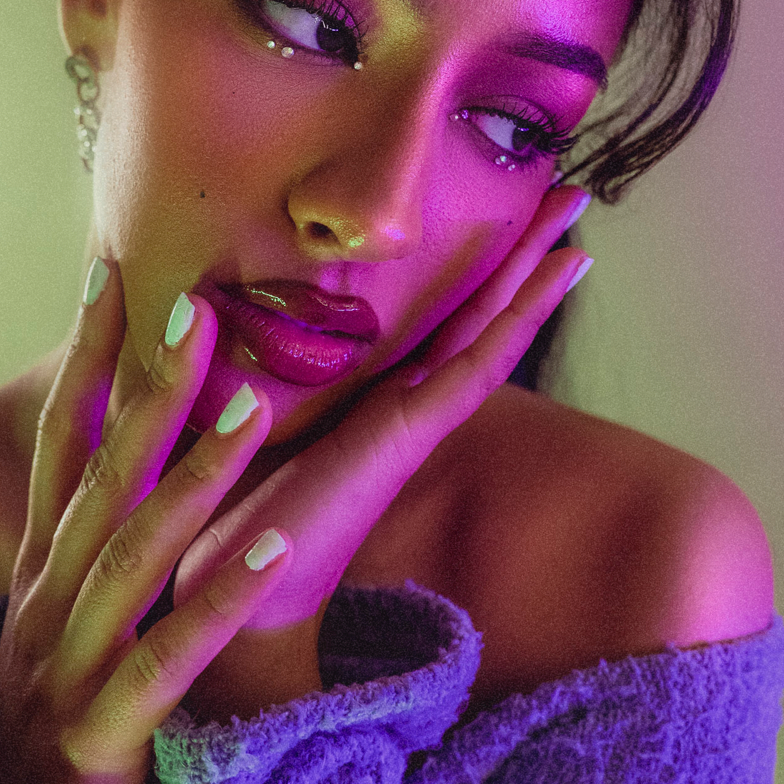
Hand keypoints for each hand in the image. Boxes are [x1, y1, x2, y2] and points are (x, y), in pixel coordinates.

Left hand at [0, 184, 588, 783]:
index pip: (439, 319)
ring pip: (492, 330)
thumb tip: (203, 306)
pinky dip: (521, 316)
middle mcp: (405, 403)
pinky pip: (479, 361)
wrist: (222, 590)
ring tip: (580, 222)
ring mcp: (416, 416)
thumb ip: (245, 372)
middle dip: (524, 254)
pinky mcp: (410, 431)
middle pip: (479, 314)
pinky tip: (559, 273)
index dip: (478, 268)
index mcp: (371, 398)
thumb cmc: (223, 506)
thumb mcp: (237, 416)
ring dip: (537, 274)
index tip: (511, 214)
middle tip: (571, 193)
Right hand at [0, 265, 290, 783]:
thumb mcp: (69, 608)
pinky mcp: (103, 728)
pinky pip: (166, 657)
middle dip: (147, 390)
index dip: (83, 358)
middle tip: (199, 308)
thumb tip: (137, 450)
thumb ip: (101, 533)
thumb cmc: (66, 704)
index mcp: (45, 564)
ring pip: (132, 552)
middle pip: (100, 477)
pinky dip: (217, 602)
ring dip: (192, 477)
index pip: (61, 441)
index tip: (111, 273)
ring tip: (252, 406)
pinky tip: (273, 553)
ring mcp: (69, 661)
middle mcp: (48, 598)